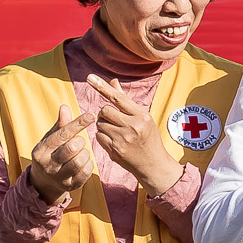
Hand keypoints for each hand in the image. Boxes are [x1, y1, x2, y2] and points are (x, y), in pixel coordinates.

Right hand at [25, 97, 98, 205]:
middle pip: (71, 148)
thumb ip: (60, 125)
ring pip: (79, 162)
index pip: (62, 135)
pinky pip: (86, 173)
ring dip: (85, 153)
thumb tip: (65, 107)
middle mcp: (48, 165)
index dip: (78, 123)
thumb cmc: (50, 154)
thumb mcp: (50, 139)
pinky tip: (84, 161)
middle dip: (80, 141)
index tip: (91, 115)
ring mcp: (59, 178)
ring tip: (81, 152)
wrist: (43, 182)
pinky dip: (89, 164)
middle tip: (79, 141)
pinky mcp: (70, 186)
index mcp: (41, 151)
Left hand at [85, 74, 180, 197]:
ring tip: (115, 130)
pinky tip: (113, 140)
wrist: (154, 164)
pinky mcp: (115, 151)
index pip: (118, 98)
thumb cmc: (148, 137)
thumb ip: (126, 100)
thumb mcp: (143, 117)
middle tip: (113, 119)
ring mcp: (123, 140)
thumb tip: (113, 81)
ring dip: (103, 124)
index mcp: (142, 116)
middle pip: (104, 110)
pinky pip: (98, 136)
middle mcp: (133, 127)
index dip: (102, 87)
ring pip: (99, 123)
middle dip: (105, 113)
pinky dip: (102, 136)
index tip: (89, 77)